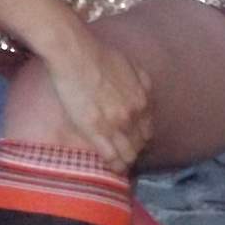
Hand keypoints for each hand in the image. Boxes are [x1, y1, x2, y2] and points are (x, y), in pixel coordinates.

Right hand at [43, 36, 151, 170]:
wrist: (76, 55)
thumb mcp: (132, 66)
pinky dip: (113, 165)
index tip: (133, 141)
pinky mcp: (95, 131)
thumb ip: (143, 83)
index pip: (148, 131)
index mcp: (142, 101)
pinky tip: (111, 168)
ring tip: (119, 165)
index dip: (141, 138)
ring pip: (127, 154)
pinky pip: (110, 156)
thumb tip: (145, 96)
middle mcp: (133, 116)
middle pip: (139, 144)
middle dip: (133, 150)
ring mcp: (114, 125)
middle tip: (124, 153)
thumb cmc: (100, 55)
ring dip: (125, 161)